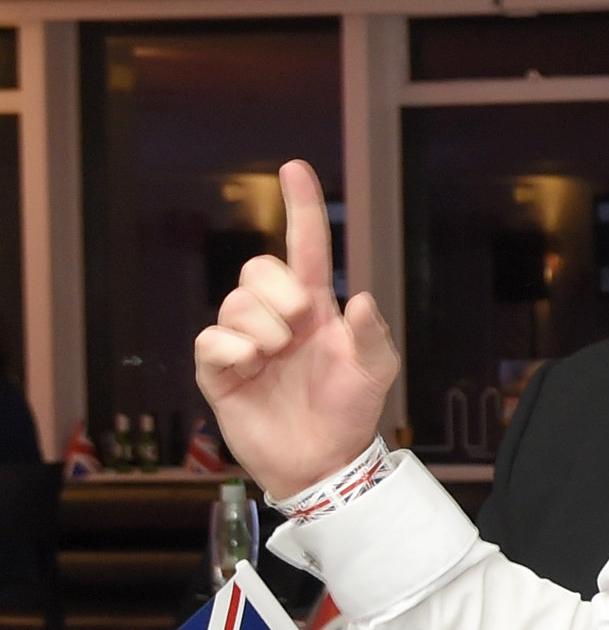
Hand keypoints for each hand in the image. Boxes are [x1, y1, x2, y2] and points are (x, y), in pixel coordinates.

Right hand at [191, 158, 400, 497]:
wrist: (324, 460)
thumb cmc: (351, 411)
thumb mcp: (376, 372)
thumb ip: (372, 335)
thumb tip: (360, 298)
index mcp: (315, 308)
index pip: (304, 247)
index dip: (301, 208)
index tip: (295, 169)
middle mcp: (276, 317)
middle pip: (258, 268)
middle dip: (280, 290)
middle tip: (300, 325)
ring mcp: (245, 341)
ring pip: (236, 302)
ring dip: (263, 327)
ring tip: (277, 357)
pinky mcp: (220, 370)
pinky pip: (212, 339)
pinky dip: (234, 348)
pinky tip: (252, 366)